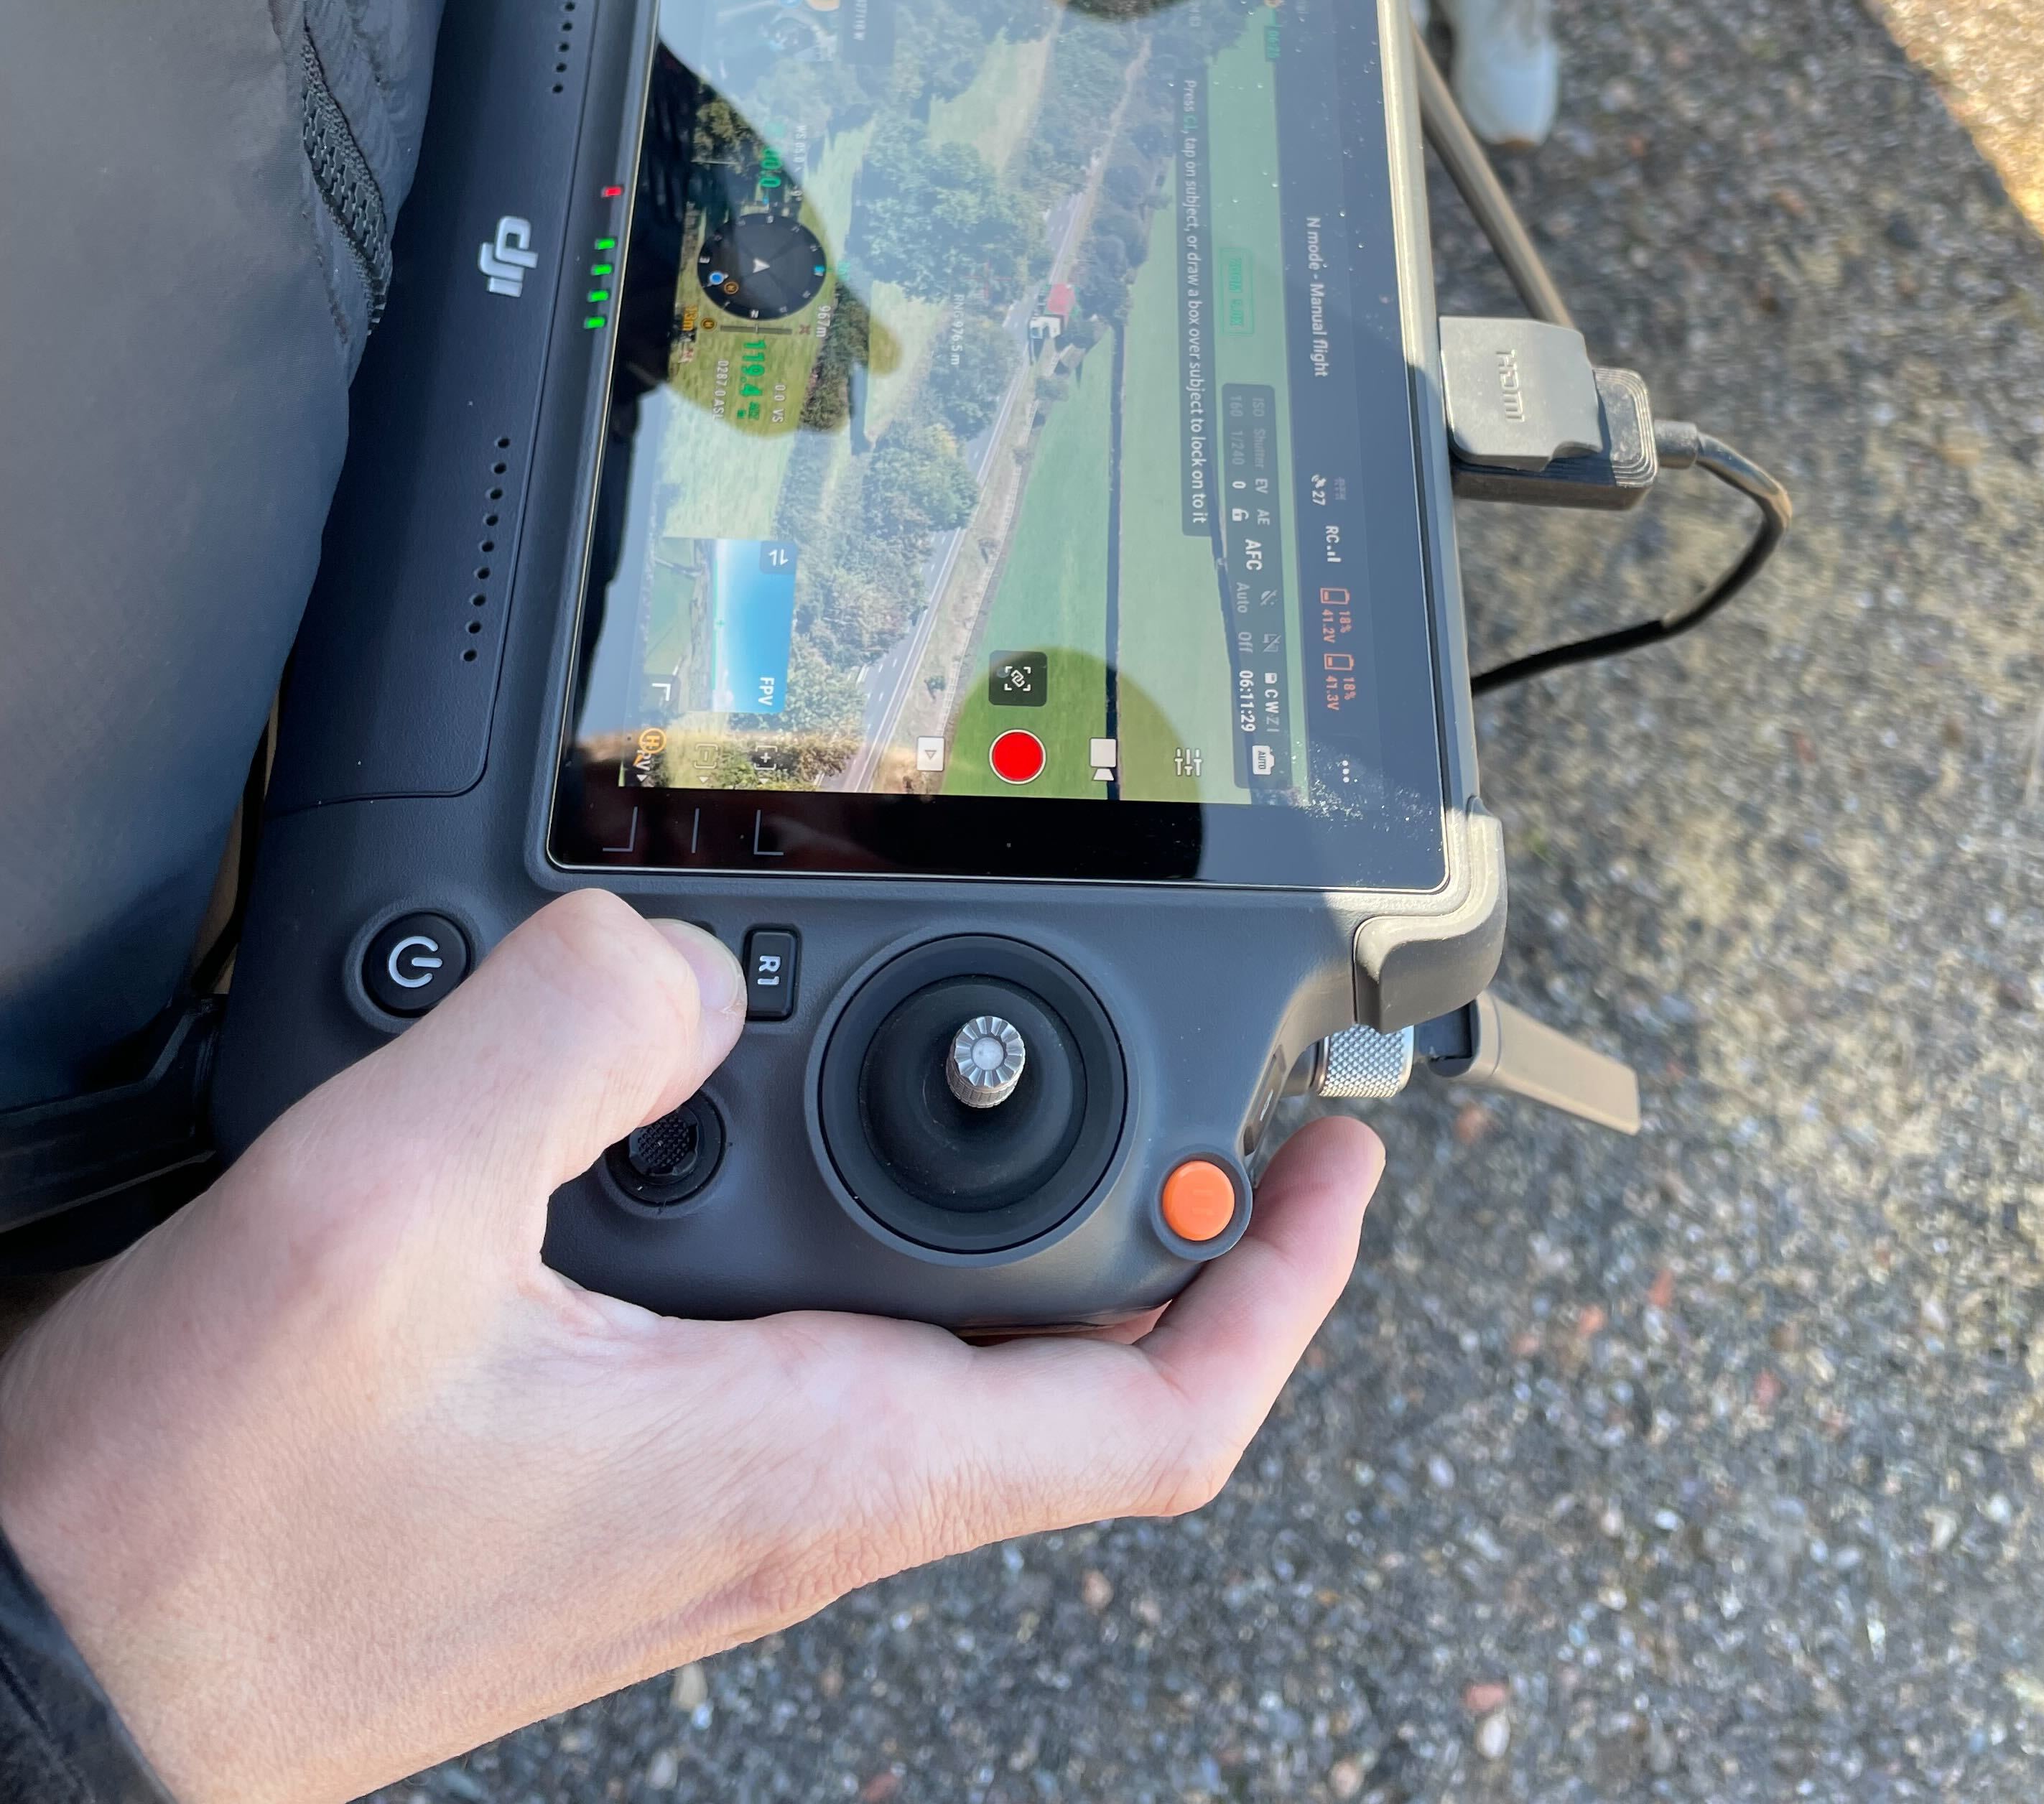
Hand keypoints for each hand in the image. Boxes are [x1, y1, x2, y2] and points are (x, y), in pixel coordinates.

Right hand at [0, 894, 1380, 1803]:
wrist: (61, 1665)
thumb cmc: (206, 1530)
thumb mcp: (384, 1223)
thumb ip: (568, 1039)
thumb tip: (679, 960)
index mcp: (808, 1460)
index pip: (1150, 1421)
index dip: (1281, 1291)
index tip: (1334, 1162)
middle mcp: (786, 1482)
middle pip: (1051, 1338)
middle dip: (1131, 1183)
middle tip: (1168, 1028)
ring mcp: (703, 1472)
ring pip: (913, 1306)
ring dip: (960, 1168)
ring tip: (966, 1007)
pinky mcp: (613, 1446)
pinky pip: (777, 1302)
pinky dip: (802, 1179)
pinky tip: (723, 1078)